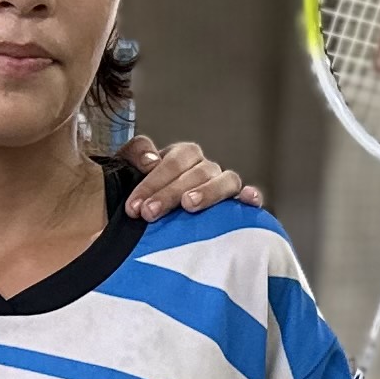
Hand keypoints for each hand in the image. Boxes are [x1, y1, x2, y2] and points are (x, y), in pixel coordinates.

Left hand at [121, 136, 256, 217]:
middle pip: (195, 172)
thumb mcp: (129, 173)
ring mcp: (222, 184)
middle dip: (169, 193)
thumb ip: (134, 156)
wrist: (153, 222)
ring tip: (189, 205)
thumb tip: (150, 159)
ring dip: (207, 191)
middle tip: (150, 213)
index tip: (133, 208)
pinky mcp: (237, 204)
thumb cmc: (143, 199)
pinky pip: (248, 196)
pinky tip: (248, 200)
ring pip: (225, 180)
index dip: (151, 183)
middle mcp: (204, 168)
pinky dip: (250, 195)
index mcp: (180, 157)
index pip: (171, 161)